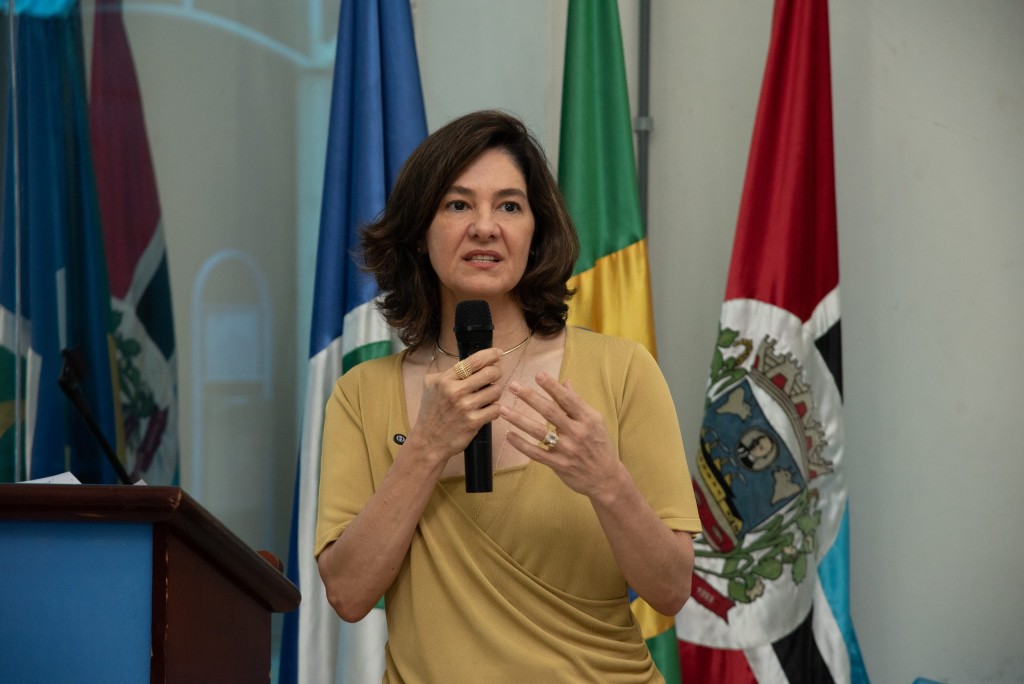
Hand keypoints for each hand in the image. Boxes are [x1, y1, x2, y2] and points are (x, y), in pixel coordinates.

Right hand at [410, 348, 503, 464]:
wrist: (428, 441)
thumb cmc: (431, 411)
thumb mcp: (430, 386)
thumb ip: (447, 372)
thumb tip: (471, 362)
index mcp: (445, 380)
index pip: (474, 361)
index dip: (490, 355)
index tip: (498, 354)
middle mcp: (455, 392)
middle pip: (490, 373)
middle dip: (496, 373)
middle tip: (494, 376)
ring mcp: (465, 408)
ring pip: (496, 391)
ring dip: (495, 392)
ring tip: (487, 396)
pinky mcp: (474, 422)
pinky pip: (496, 409)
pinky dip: (494, 409)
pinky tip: (487, 410)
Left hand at [500, 373, 625, 498]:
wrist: (605, 478)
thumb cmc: (599, 445)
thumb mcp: (595, 421)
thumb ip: (578, 402)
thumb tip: (566, 382)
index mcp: (587, 419)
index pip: (567, 399)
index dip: (552, 387)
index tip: (538, 375)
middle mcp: (577, 433)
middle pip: (550, 412)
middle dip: (530, 397)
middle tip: (514, 386)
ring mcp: (567, 450)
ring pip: (539, 432)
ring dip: (519, 420)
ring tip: (503, 410)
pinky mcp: (558, 465)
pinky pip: (536, 453)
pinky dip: (522, 445)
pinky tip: (509, 436)